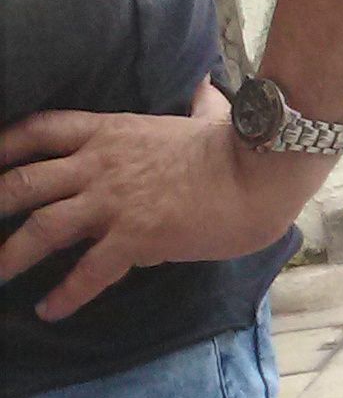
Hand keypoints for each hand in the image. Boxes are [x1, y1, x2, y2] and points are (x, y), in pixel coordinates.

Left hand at [0, 80, 325, 316]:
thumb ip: (197, 103)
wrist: (260, 174)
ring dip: (11, 255)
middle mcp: (99, 164)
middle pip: (23, 180)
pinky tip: (48, 311)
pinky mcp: (135, 237)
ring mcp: (113, 201)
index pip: (37, 129)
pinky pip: (88, 271)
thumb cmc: (237, 146)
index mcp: (109, 131)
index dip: (2, 144)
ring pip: (42, 227)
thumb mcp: (206, 116)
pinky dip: (65, 294)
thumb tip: (204, 86)